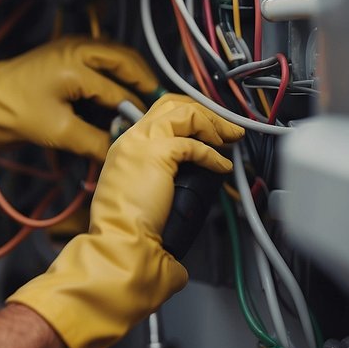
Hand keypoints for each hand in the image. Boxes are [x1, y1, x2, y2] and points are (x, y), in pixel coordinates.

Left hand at [0, 36, 159, 159]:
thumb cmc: (12, 111)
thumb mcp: (58, 131)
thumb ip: (95, 142)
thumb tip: (122, 152)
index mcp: (76, 64)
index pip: (118, 91)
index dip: (136, 113)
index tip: (150, 130)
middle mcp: (77, 48)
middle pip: (125, 60)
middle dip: (144, 81)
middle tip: (160, 103)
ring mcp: (71, 47)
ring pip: (115, 55)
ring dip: (131, 73)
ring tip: (146, 97)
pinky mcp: (65, 54)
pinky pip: (100, 57)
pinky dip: (114, 72)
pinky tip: (120, 91)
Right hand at [5, 95, 244, 347]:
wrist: (118, 244)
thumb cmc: (125, 234)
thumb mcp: (139, 201)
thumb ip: (156, 190)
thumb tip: (179, 206)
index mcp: (125, 149)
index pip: (157, 116)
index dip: (188, 117)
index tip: (209, 131)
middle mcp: (131, 140)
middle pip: (171, 104)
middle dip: (204, 111)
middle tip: (225, 129)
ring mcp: (142, 144)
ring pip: (184, 112)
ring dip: (213, 123)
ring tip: (230, 139)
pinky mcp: (158, 154)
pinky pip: (194, 144)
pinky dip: (213, 155)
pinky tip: (222, 168)